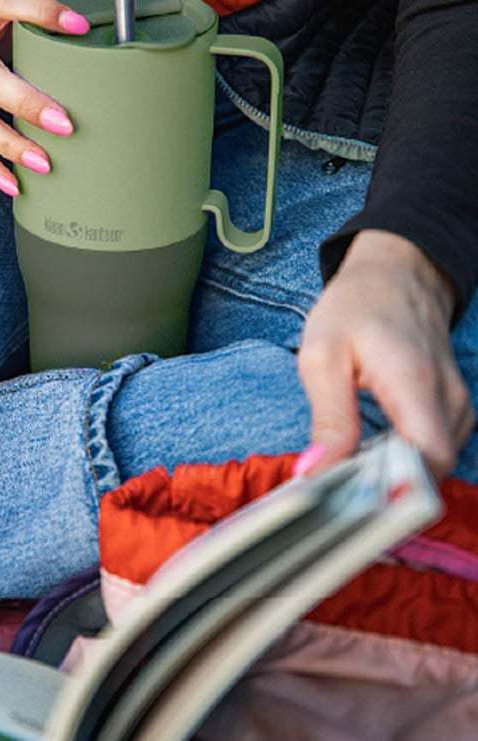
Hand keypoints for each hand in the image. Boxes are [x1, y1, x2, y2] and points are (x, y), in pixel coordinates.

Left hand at [297, 230, 473, 478]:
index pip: (426, 462)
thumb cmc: (355, 308)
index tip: (350, 499)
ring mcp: (458, 405)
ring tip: (351, 465)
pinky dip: (403, 459)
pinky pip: (434, 451)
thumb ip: (328, 418)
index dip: (391, 490)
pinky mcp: (454, 410)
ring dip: (393, 475)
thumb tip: (317, 473)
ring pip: (433, 467)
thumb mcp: (322, 355)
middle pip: (430, 473)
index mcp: (415, 384)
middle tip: (338, 487)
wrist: (394, 276)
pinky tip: (371, 452)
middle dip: (384, 489)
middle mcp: (448, 399)